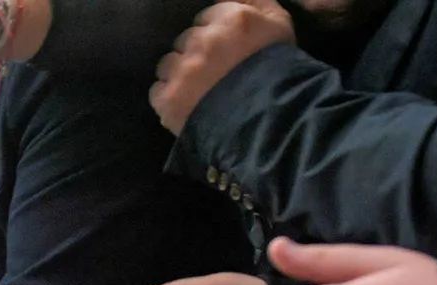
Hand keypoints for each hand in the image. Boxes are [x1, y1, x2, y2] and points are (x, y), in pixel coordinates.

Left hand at [151, 0, 294, 135]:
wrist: (268, 121)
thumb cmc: (278, 70)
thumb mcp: (279, 24)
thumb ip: (256, 1)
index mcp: (230, 19)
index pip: (207, 17)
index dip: (215, 34)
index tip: (225, 49)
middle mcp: (201, 40)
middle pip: (186, 39)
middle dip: (196, 52)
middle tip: (213, 71)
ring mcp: (181, 70)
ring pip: (168, 63)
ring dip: (178, 73)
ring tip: (198, 90)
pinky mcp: (167, 98)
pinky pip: (158, 91)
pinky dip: (169, 97)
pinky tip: (186, 105)